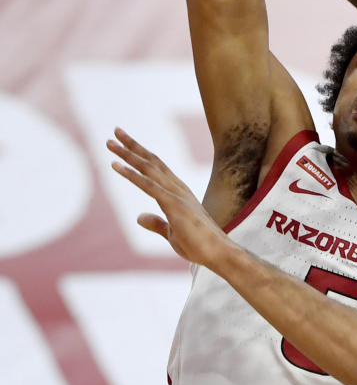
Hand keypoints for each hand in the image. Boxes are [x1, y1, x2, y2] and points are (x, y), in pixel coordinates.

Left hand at [107, 127, 231, 268]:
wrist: (217, 253)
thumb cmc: (199, 244)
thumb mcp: (172, 233)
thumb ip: (156, 223)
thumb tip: (139, 217)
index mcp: (178, 192)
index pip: (156, 168)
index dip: (140, 155)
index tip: (123, 144)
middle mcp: (177, 188)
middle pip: (151, 162)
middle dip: (132, 146)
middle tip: (115, 131)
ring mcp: (176, 194)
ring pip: (148, 168)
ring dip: (128, 154)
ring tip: (110, 142)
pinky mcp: (173, 204)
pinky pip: (148, 185)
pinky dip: (131, 174)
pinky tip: (116, 165)